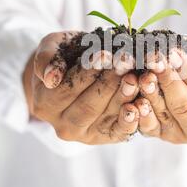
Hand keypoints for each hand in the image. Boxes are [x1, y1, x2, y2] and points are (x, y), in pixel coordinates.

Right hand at [23, 32, 139, 143]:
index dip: (87, 72)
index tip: (105, 54)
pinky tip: (141, 104)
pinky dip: (131, 119)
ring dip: (124, 95)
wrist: (74, 75)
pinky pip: (119, 131)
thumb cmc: (64, 57)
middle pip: (88, 105)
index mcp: (45, 104)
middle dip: (110, 81)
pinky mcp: (106, 137)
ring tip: (136, 76)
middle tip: (127, 62)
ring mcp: (85, 135)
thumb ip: (45, 59)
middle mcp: (63, 125)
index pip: (67, 89)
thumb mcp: (50, 49)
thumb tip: (51, 77)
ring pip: (106, 116)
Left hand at [134, 39, 186, 144]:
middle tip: (154, 60)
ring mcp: (181, 136)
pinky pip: (148, 126)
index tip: (173, 52)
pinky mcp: (160, 135)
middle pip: (184, 104)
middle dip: (167, 80)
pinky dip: (139, 112)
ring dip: (150, 92)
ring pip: (164, 113)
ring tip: (143, 73)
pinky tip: (134, 98)